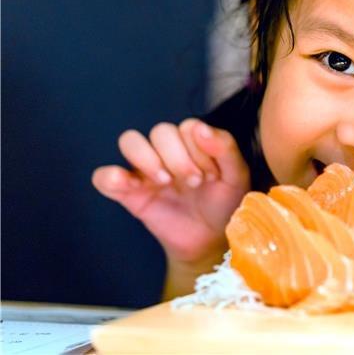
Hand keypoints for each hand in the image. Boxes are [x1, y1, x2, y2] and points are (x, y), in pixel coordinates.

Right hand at [93, 119, 249, 268]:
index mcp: (193, 142)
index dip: (199, 148)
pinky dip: (111, 177)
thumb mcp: (236, 176)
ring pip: (130, 141)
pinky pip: (104, 176)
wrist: (210, 240)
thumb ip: (225, 148)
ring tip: (166, 183)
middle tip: (195, 183)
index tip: (212, 175)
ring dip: (148, 159)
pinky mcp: (128, 193)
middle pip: (160, 131)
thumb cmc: (224, 203)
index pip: (186, 126)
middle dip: (179, 157)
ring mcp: (145, 169)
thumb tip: (200, 127)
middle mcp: (167, 150)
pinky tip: (132, 187)